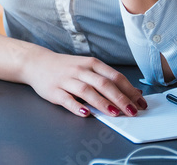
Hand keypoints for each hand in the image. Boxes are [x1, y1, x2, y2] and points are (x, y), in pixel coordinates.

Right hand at [22, 48, 146, 116]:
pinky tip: (86, 114)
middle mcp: (80, 70)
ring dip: (102, 103)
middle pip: (103, 83)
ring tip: (114, 113)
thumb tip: (133, 92)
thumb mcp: (88, 67)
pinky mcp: (54, 91)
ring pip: (87, 91)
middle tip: (132, 111)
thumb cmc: (66, 67)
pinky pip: (67, 99)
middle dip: (120, 98)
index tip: (140, 103)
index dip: (129, 90)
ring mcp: (67, 80)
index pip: (114, 76)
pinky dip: (77, 107)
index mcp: (92, 63)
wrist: (37, 62)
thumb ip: (108, 78)